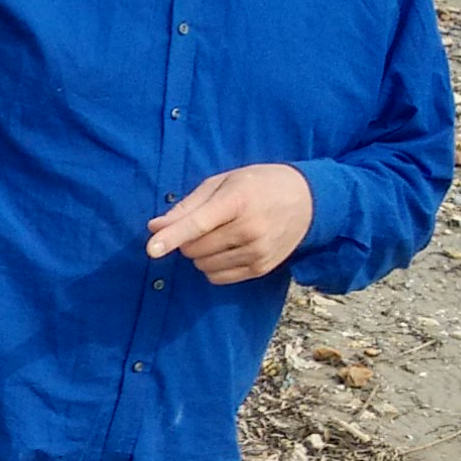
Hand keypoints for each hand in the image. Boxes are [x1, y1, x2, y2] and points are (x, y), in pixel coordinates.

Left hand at [147, 163, 312, 283]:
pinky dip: (212, 266)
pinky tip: (229, 248)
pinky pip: (217, 277)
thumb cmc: (258, 185)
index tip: (151, 249)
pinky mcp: (261, 268)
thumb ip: (187, 206)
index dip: (172, 237)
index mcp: (237, 200)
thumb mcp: (223, 182)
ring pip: (203, 265)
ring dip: (201, 254)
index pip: (198, 223)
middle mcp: (250, 229)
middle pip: (194, 248)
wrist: (309, 200)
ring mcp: (257, 251)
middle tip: (206, 223)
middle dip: (188, 240)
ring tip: (222, 233)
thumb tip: (155, 228)